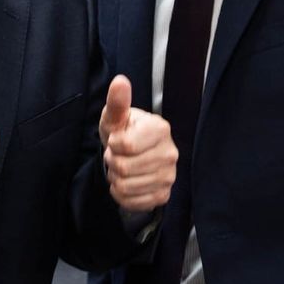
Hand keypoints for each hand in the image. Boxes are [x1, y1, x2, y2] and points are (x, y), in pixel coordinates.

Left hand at [100, 75, 176, 212]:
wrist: (131, 155)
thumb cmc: (122, 131)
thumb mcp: (115, 117)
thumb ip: (117, 101)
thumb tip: (120, 81)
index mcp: (160, 129)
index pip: (126, 145)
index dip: (113, 144)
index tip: (116, 140)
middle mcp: (170, 153)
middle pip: (124, 168)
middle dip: (112, 162)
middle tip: (117, 155)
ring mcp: (170, 176)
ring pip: (125, 186)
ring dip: (115, 179)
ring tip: (122, 167)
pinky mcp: (164, 195)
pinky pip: (132, 202)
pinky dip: (121, 195)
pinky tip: (127, 182)